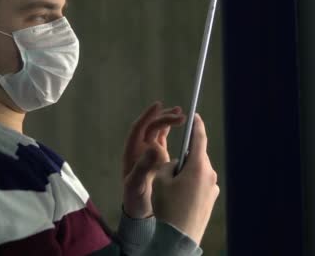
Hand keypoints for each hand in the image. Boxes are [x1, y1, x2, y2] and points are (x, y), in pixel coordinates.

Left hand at [122, 101, 185, 217]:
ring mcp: (148, 152)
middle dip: (165, 118)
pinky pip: (163, 139)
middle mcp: (139, 148)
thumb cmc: (134, 198)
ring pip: (158, 131)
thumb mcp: (136, 184)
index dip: (147, 115)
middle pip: (151, 127)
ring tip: (182, 114)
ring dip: (168, 121)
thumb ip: (143, 167)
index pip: (139, 128)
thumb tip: (153, 147)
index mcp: (132, 151)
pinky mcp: (157, 157)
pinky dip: (170, 131)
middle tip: (181, 115)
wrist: (139, 210)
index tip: (158, 105)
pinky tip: (181, 126)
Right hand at [151, 113, 218, 244]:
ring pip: (198, 172)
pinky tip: (180, 198)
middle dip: (185, 157)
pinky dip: (191, 185)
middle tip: (170, 167)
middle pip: (197, 157)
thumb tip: (176, 164)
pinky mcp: (211, 200)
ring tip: (172, 188)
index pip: (199, 139)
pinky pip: (201, 184)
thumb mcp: (160, 181)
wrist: (178, 237)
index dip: (196, 125)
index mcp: (198, 167)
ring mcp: (213, 188)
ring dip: (187, 173)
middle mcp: (209, 175)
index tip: (195, 115)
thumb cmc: (168, 207)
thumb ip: (168, 165)